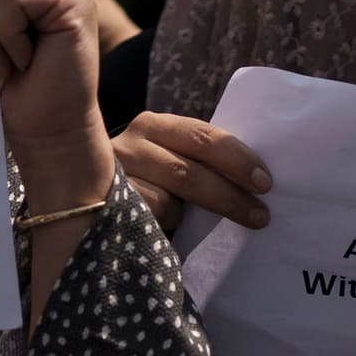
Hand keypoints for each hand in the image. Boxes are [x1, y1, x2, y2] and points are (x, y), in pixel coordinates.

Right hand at [114, 110, 269, 229]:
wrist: (91, 198)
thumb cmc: (149, 179)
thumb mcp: (170, 158)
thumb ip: (197, 159)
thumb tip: (254, 178)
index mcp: (154, 126)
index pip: (203, 136)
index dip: (237, 159)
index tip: (265, 182)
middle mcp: (131, 144)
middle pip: (189, 171)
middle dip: (229, 195)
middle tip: (260, 214)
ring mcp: (115, 177)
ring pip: (170, 200)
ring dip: (201, 215)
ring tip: (221, 224)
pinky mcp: (106, 207)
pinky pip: (150, 221)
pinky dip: (169, 226)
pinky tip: (174, 229)